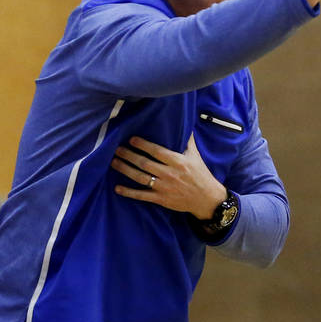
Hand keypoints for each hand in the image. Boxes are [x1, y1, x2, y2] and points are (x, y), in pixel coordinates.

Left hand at [111, 135, 226, 218]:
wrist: (207, 199)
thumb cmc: (200, 174)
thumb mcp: (195, 156)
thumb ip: (187, 140)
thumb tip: (184, 122)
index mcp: (178, 162)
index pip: (157, 151)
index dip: (143, 145)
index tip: (131, 139)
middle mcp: (170, 174)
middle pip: (145, 163)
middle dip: (129, 155)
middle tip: (116, 148)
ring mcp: (164, 187)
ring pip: (140, 177)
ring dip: (125, 169)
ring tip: (114, 162)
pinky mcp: (161, 199)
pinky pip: (142, 196)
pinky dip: (129, 192)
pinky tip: (117, 188)